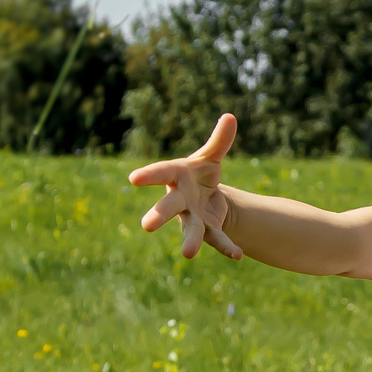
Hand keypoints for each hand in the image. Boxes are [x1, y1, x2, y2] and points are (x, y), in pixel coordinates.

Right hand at [128, 113, 242, 259]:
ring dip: (190, 241)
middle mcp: (179, 199)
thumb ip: (219, 141)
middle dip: (158, 215)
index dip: (149, 175)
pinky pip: (216, 239)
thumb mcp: (210, 157)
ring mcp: (191, 217)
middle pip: (167, 207)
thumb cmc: (201, 173)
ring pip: (189, 229)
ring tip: (188, 253)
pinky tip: (238, 255)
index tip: (134, 178)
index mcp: (176, 176)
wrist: (207, 197)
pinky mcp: (207, 230)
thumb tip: (230, 117)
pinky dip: (227, 247)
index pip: (161, 173)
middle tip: (146, 226)